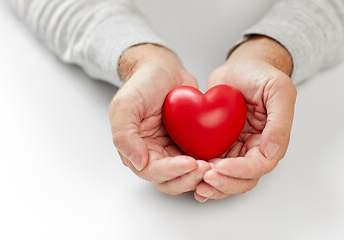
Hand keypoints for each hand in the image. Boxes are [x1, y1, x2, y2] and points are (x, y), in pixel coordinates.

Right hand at [110, 44, 209, 194]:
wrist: (163, 70)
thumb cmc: (142, 84)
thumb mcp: (125, 105)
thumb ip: (124, 135)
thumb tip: (138, 162)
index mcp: (135, 150)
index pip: (152, 171)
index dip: (171, 171)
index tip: (189, 163)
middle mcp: (153, 155)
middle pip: (170, 181)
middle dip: (188, 178)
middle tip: (206, 168)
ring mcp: (172, 151)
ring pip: (186, 176)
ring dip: (199, 176)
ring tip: (214, 166)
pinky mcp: (189, 145)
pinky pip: (199, 161)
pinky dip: (208, 164)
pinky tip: (220, 160)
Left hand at [194, 36, 296, 201]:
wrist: (241, 67)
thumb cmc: (261, 75)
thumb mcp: (278, 90)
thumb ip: (280, 122)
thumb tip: (271, 152)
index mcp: (271, 140)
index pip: (259, 166)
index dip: (241, 171)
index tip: (221, 167)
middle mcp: (254, 149)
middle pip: (243, 179)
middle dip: (225, 183)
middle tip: (206, 178)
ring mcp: (236, 149)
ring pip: (227, 178)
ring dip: (214, 185)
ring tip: (197, 184)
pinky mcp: (220, 145)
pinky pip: (212, 165)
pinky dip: (203, 175)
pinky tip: (190, 176)